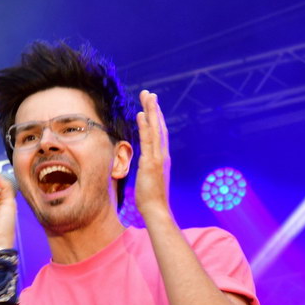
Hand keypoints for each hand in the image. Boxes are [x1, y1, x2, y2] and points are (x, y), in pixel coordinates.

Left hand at [135, 90, 170, 220]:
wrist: (157, 211)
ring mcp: (158, 159)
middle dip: (154, 109)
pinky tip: (141, 114)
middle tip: (149, 93)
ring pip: (156, 130)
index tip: (151, 107)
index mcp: (162, 160)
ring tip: (147, 96)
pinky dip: (146, 126)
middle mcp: (162, 156)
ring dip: (151, 111)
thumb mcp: (149, 182)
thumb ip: (148, 172)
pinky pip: (148, 141)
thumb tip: (145, 170)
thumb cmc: (152, 201)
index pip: (160, 136)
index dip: (156, 120)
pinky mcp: (151, 163)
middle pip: (160, 128)